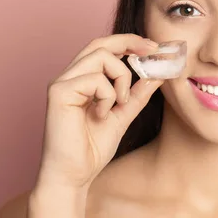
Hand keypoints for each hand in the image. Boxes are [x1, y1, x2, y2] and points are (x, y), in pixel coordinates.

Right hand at [34, 34, 161, 191]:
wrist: (74, 176)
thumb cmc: (92, 148)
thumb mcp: (124, 114)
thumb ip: (138, 93)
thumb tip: (158, 73)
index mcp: (82, 78)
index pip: (104, 47)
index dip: (129, 41)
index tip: (153, 47)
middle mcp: (69, 76)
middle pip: (101, 42)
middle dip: (130, 42)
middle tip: (153, 50)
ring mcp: (62, 82)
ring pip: (101, 56)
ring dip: (121, 78)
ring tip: (120, 103)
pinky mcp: (59, 92)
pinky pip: (95, 79)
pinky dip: (108, 95)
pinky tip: (102, 114)